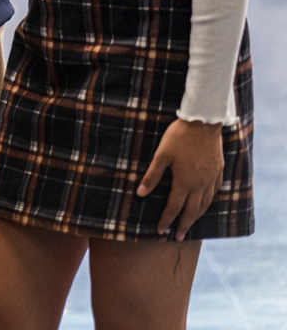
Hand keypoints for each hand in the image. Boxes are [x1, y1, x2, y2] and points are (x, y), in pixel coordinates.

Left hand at [138, 118, 225, 239]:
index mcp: (184, 182)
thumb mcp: (161, 155)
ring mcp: (211, 178)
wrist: (204, 122)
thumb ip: (152, 175)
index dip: (167, 220)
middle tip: (179, 237)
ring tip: (190, 223)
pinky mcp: (218, 171)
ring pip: (205, 203)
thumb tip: (140, 193)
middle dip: (184, 225)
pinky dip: (208, 201)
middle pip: (192, 211)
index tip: (161, 231)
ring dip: (197, 215)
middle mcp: (200, 184)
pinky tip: (205, 202)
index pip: (174, 207)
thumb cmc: (179, 137)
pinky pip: (214, 192)